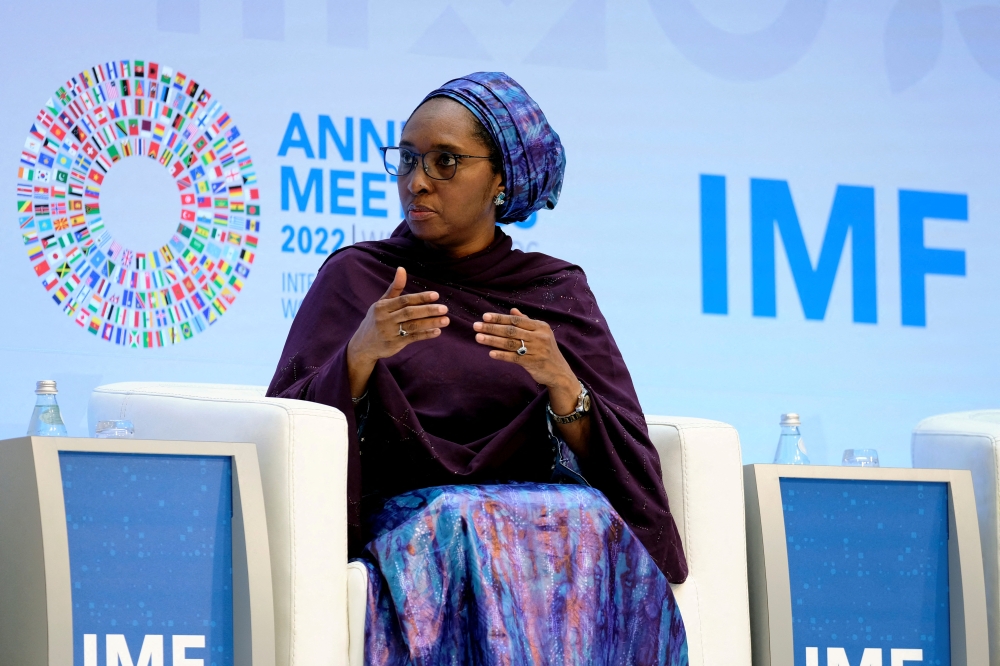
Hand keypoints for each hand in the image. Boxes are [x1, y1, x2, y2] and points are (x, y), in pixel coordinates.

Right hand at [347, 267, 449, 397]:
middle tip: (444, 308)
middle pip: (409, 313)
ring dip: (430, 323)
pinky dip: (425, 335)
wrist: (363, 344)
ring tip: (445, 320)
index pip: (404, 300)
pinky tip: (437, 332)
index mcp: (383, 307)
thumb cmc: (377, 319)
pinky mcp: (394, 344)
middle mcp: (386, 319)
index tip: (436, 295)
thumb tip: (402, 268)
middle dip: (428, 310)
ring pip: (412, 326)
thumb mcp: (382, 303)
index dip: (420, 297)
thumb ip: (395, 288)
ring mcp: (390, 332)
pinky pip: (412, 338)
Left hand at [473, 308, 578, 410]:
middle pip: (511, 330)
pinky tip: (490, 353)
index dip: (499, 318)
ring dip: (492, 340)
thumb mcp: (540, 334)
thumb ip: (526, 322)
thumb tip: (512, 311)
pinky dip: (502, 355)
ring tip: (478, 337)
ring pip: (510, 343)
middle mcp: (539, 336)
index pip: (516, 320)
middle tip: (476, 326)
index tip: (485, 316)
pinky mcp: (534, 362)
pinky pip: (514, 358)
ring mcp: (537, 350)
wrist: (559, 372)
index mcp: (540, 326)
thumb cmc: (546, 351)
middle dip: (492, 328)